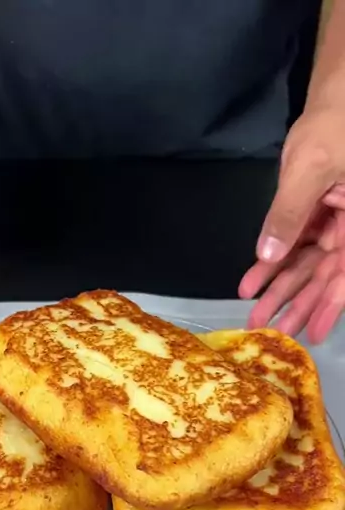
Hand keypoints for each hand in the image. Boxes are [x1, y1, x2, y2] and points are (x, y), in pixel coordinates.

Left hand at [239, 108, 344, 342]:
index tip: (313, 331)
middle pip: (325, 274)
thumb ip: (290, 213)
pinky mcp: (315, 218)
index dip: (331, 304)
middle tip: (274, 332)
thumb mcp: (312, 167)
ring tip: (256, 316)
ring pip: (307, 265)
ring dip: (281, 290)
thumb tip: (270, 254)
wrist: (335, 99)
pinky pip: (294, 247)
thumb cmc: (335, 124)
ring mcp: (334, 226)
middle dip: (297, 303)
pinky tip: (251, 284)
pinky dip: (272, 265)